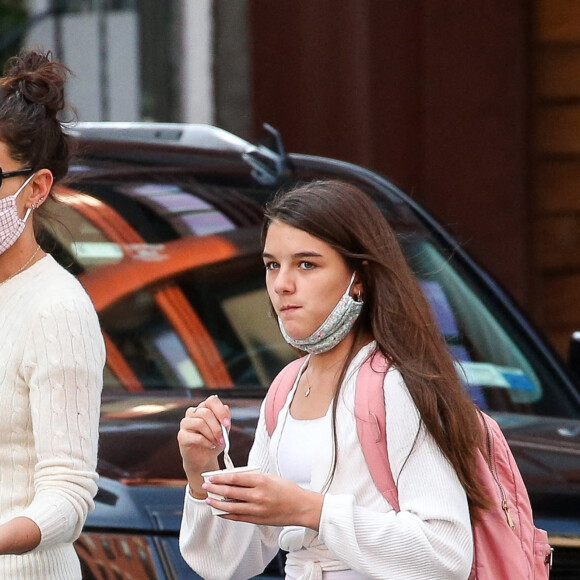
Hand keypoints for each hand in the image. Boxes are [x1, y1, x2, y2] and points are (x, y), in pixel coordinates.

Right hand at [178, 395, 230, 495]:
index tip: (227, 423)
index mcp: (204, 408)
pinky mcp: (181, 436)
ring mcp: (185, 423)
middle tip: (222, 438)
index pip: (212, 400)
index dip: (220, 411)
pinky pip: (196, 437)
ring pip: (200, 423)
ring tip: (217, 442)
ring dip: (212, 435)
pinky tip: (211, 446)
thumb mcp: (224, 430)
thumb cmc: (214, 441)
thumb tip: (225, 414)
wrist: (204, 458)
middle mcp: (193, 413)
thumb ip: (225, 420)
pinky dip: (207, 442)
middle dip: (217, 427)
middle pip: (206, 413)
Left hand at [202, 471, 322, 529]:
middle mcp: (257, 495)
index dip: (221, 478)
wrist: (301, 507)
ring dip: (217, 503)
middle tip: (206, 486)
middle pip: (231, 492)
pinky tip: (220, 511)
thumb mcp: (271, 477)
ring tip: (208, 499)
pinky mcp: (257, 519)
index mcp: (261, 481)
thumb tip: (236, 479)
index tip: (212, 477)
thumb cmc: (287, 490)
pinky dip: (227, 514)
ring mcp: (257, 509)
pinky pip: (238, 517)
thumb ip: (254, 478)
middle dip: (215, 489)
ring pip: (232, 506)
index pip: (235, 478)